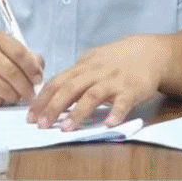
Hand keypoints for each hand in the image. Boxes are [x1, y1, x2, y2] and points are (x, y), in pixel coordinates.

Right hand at [0, 32, 44, 106]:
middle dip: (26, 86)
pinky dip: (1, 100)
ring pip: (2, 88)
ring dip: (15, 96)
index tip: (38, 78)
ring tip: (18, 96)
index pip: (20, 52)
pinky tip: (2, 98)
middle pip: (12, 72)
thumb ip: (22, 55)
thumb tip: (39, 67)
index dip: (32, 68)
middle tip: (31, 94)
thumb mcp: (1, 48)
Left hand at [28, 35, 165, 129]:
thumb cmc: (119, 59)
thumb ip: (76, 74)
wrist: (151, 52)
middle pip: (71, 88)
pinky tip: (108, 124)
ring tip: (66, 129)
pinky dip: (115, 112)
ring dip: (78, 113)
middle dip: (53, 107)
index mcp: (85, 66)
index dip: (43, 99)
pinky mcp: (133, 89)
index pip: (58, 81)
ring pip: (93, 95)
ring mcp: (115, 80)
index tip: (30, 116)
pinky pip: (123, 101)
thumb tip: (52, 91)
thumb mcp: (94, 60)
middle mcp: (97, 72)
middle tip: (42, 125)